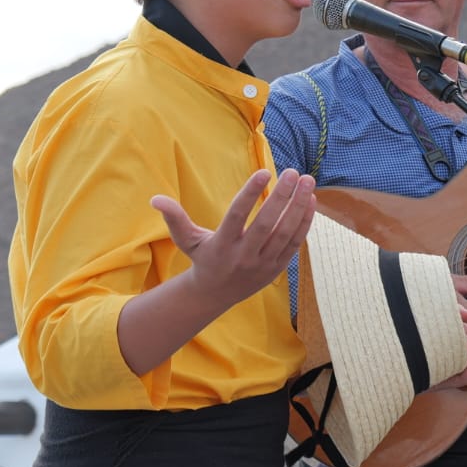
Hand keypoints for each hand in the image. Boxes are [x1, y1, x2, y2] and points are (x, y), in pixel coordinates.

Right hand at [151, 168, 314, 307]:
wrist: (217, 295)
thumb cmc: (202, 258)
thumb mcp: (187, 240)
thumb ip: (175, 218)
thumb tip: (155, 198)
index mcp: (222, 245)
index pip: (238, 216)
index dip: (250, 193)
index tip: (264, 171)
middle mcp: (244, 255)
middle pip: (267, 224)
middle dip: (282, 197)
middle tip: (293, 171)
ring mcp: (264, 263)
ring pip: (286, 233)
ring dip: (298, 206)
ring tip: (308, 180)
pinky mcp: (278, 267)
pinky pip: (295, 242)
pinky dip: (304, 221)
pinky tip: (310, 200)